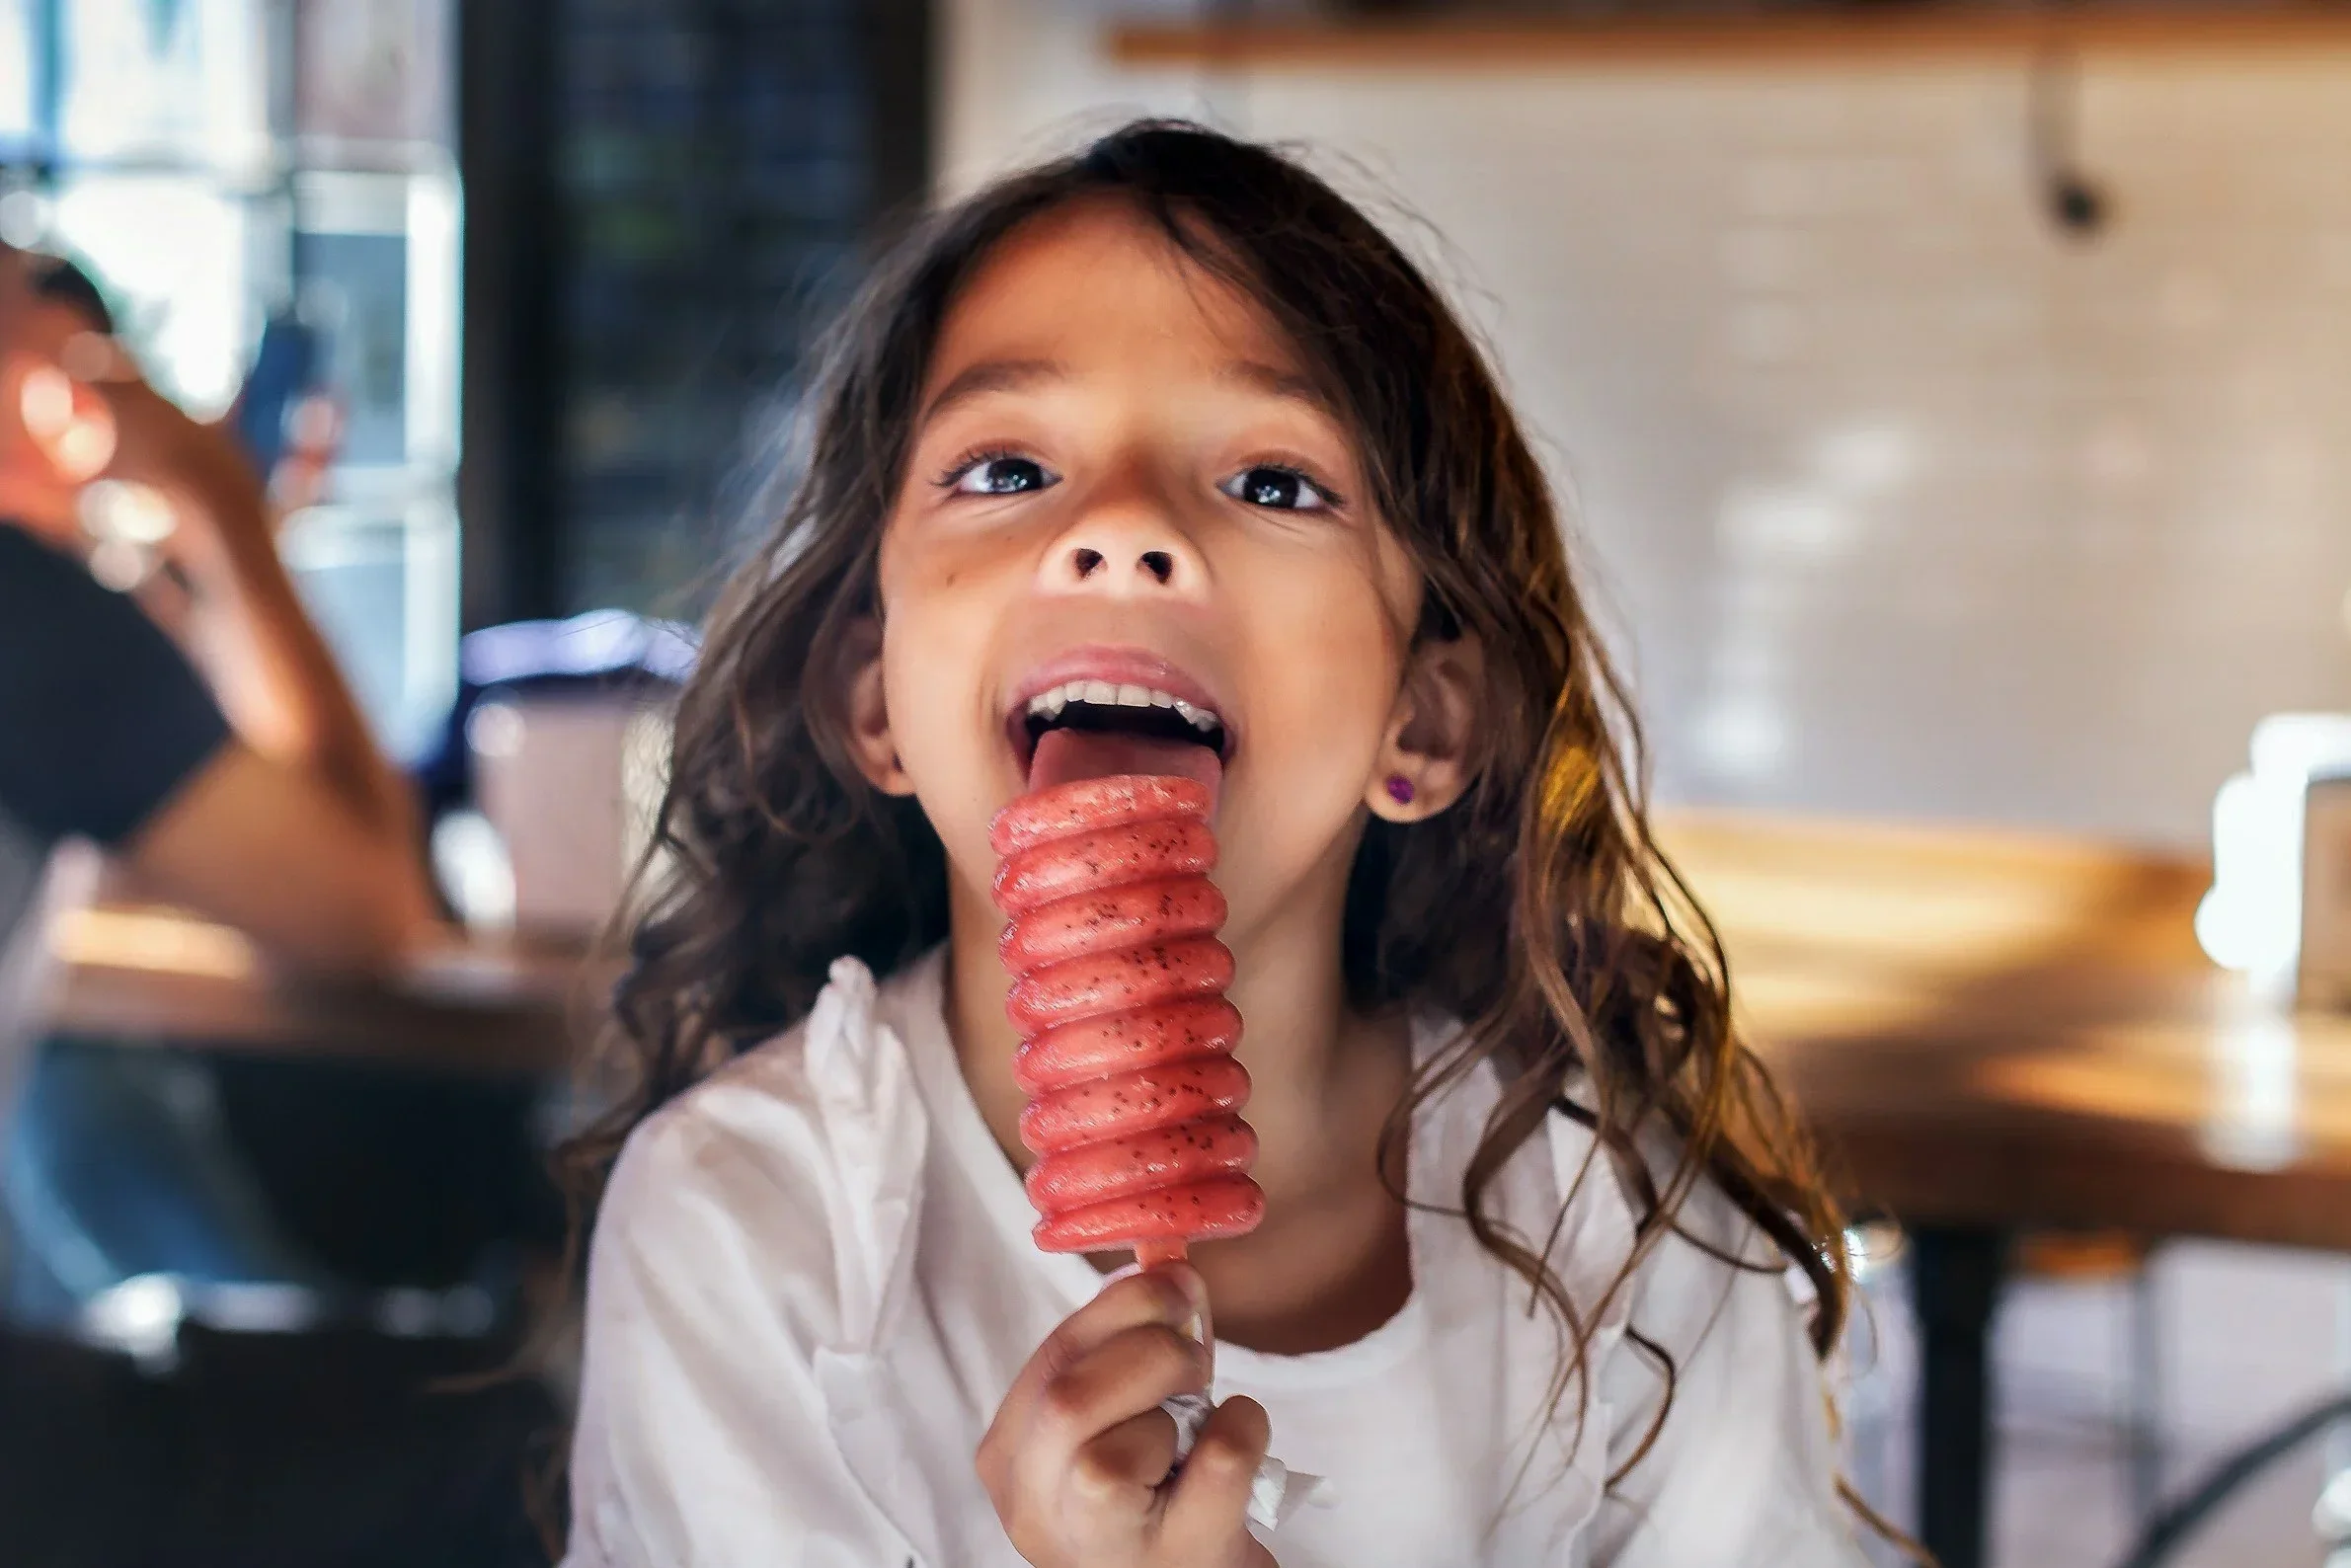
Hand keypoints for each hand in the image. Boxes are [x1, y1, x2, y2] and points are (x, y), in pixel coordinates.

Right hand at [978, 1264, 1276, 1567]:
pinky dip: (1244, 1427)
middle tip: (1193, 1358)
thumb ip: (1126, 1345)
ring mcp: (1101, 1545)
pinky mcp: (1177, 1557)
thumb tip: (1170, 1267)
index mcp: (1011, 1458)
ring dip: (1178, 1400)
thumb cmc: (1151, 1495)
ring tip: (1198, 1411)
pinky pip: (1217, 1463)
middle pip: (1067, 1400)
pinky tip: (1236, 1437)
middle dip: (1149, 1347)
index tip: (1171, 1283)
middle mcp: (1037, 1509)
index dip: (1118, 1305)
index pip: (1050, 1358)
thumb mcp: (1116, 1415)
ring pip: (1113, 1453)